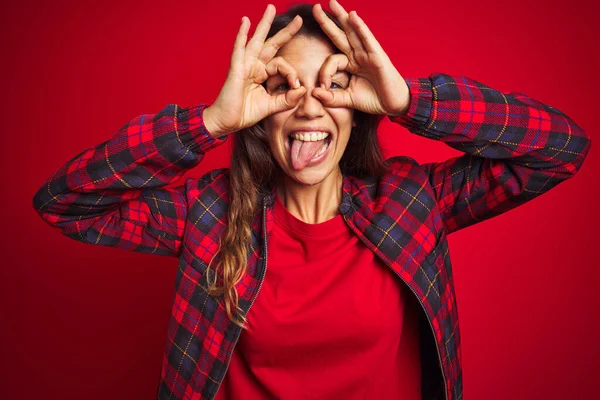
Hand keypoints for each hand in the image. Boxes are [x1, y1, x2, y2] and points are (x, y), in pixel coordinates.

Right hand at [203, 4, 307, 137]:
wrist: (227, 122)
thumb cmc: (245, 113)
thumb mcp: (271, 106)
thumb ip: (287, 99)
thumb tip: (303, 89)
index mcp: (262, 74)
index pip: (281, 65)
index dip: (291, 73)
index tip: (296, 86)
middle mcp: (254, 66)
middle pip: (271, 44)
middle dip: (285, 32)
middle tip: (298, 19)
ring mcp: (244, 65)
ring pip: (256, 41)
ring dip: (264, 24)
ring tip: (271, 9)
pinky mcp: (235, 69)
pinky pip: (239, 49)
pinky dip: (241, 35)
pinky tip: (245, 22)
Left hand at [311, 0, 409, 115]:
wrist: (394, 104)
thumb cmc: (374, 99)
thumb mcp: (348, 100)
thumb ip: (331, 98)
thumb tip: (314, 93)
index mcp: (350, 64)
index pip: (331, 60)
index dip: (324, 72)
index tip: (322, 87)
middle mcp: (358, 55)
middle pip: (340, 34)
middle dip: (328, 20)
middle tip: (315, 7)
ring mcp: (367, 53)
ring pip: (352, 31)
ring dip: (342, 16)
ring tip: (331, 2)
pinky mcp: (377, 56)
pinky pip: (367, 39)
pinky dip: (360, 27)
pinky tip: (353, 15)